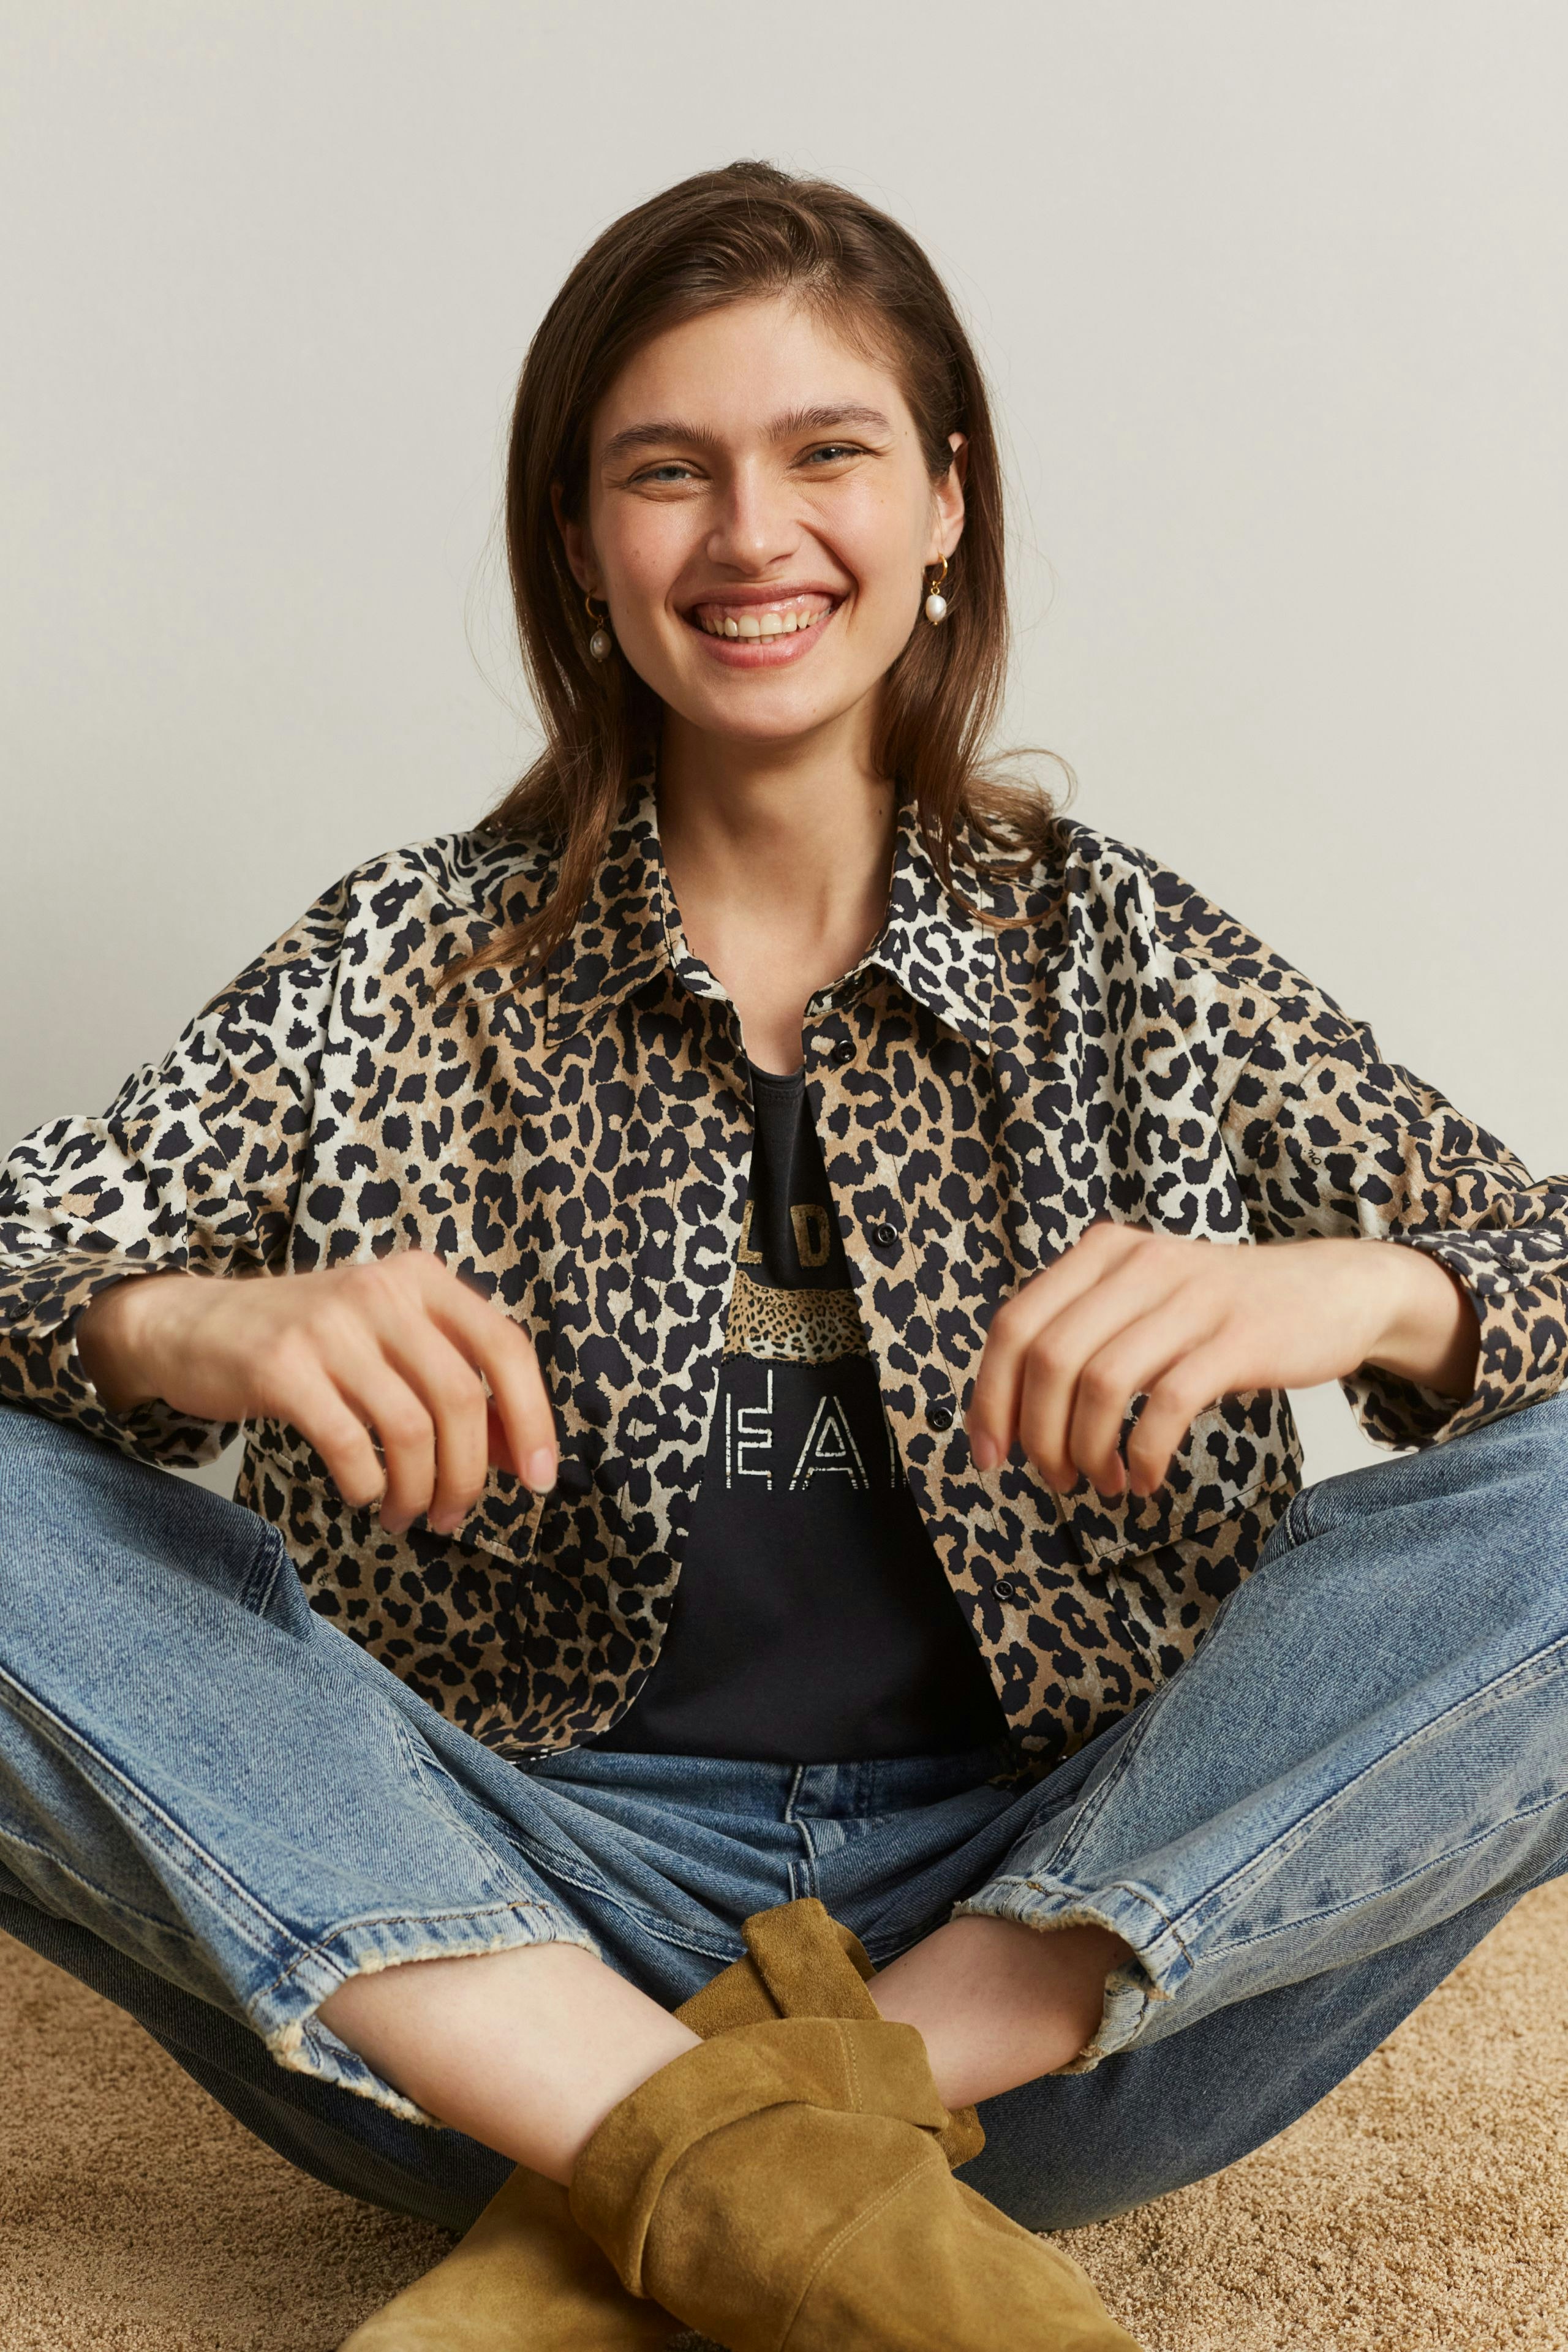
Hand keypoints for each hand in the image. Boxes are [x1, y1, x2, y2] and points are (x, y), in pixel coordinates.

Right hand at [77, 1252, 556, 1534]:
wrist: (195, 1324)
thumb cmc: (312, 1344)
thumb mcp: (392, 1345)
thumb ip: (458, 1388)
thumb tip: (522, 1457)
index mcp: (423, 1279)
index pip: (505, 1347)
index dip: (533, 1419)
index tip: (541, 1480)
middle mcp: (383, 1292)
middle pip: (461, 1398)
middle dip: (469, 1473)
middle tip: (454, 1515)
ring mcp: (330, 1326)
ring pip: (410, 1428)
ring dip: (418, 1490)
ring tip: (407, 1515)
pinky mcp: (282, 1366)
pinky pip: (350, 1443)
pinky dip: (368, 1484)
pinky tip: (363, 1494)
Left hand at [966, 1224, 1477, 1499]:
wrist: (1333, 1292)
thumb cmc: (1219, 1313)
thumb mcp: (1141, 1298)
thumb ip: (1081, 1333)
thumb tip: (1010, 1416)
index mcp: (1101, 1252)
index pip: (1013, 1325)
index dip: (989, 1397)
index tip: (989, 1456)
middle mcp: (1139, 1263)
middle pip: (1049, 1358)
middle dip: (1037, 1434)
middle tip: (1055, 1479)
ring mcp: (1190, 1298)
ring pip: (1100, 1383)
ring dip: (1086, 1450)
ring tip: (1101, 1482)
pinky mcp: (1238, 1338)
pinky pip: (1167, 1404)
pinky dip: (1142, 1454)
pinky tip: (1143, 1478)